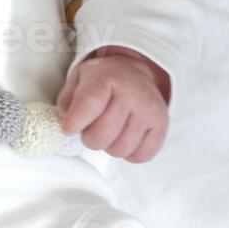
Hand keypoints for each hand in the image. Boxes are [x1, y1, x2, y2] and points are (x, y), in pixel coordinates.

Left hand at [57, 47, 170, 162]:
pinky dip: (129, 154)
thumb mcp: (79, 79)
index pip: (88, 106)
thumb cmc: (103, 80)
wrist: (135, 72)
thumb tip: (67, 125)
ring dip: (109, 147)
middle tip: (90, 130)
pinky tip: (125, 138)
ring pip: (121, 149)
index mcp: (106, 78)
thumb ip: (67, 101)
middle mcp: (131, 93)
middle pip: (102, 135)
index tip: (68, 128)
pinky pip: (141, 156)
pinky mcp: (161, 125)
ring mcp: (148, 110)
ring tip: (109, 133)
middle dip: (89, 138)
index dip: (74, 123)